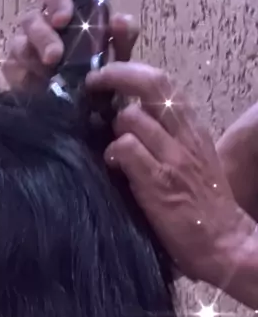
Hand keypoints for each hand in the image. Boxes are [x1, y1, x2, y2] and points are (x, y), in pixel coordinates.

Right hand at [3, 0, 138, 91]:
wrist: (93, 114)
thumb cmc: (102, 76)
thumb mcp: (119, 56)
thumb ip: (123, 37)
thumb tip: (118, 21)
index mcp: (66, 15)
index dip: (55, 0)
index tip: (63, 19)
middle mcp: (42, 27)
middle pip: (31, 19)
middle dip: (42, 36)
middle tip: (54, 56)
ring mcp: (25, 49)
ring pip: (18, 44)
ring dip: (31, 56)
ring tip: (46, 73)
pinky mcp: (15, 72)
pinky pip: (11, 69)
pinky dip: (23, 76)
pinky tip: (36, 86)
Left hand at [85, 62, 255, 288]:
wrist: (224, 244)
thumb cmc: (205, 210)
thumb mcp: (194, 164)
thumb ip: (169, 142)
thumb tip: (131, 126)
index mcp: (194, 129)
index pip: (163, 83)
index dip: (131, 71)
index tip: (107, 75)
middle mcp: (186, 135)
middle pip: (151, 84)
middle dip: (114, 75)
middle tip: (93, 85)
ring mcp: (172, 157)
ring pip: (132, 117)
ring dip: (111, 130)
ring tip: (110, 151)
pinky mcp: (158, 182)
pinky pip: (126, 149)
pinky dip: (112, 155)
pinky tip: (114, 169)